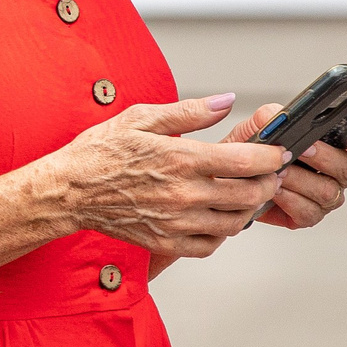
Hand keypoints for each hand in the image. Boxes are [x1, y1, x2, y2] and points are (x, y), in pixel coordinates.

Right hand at [51, 93, 293, 259]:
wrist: (68, 190)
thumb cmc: (100, 152)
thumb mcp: (142, 117)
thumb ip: (189, 111)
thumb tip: (225, 100)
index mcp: (181, 159)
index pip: (247, 161)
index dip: (272, 157)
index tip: (278, 152)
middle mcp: (183, 194)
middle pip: (250, 195)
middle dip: (269, 183)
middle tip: (270, 174)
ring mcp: (176, 222)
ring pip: (235, 223)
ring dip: (248, 209)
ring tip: (246, 194)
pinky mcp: (165, 241)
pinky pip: (209, 245)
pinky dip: (221, 233)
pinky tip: (217, 217)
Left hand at [224, 104, 346, 227]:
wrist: (231, 176)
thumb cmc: (252, 148)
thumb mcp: (258, 124)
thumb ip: (272, 115)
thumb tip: (280, 116)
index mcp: (338, 143)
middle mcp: (339, 170)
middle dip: (323, 158)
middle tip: (301, 149)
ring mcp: (327, 195)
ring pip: (328, 192)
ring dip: (300, 180)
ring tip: (278, 172)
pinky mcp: (309, 215)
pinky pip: (309, 212)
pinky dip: (289, 200)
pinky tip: (275, 191)